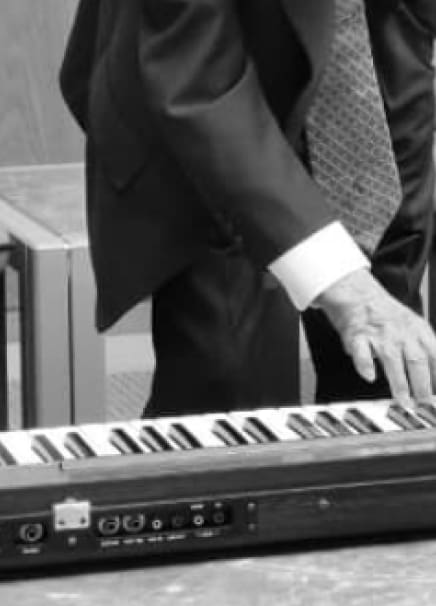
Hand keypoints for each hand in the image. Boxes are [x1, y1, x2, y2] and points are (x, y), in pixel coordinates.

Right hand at [314, 268, 435, 402]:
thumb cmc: (387, 315)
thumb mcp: (415, 326)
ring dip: (399, 382)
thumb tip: (435, 378)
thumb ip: (426, 349)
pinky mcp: (358, 337)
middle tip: (424, 403)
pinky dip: (365, 365)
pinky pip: (361, 352)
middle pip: (416, 360)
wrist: (359, 296)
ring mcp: (379, 334)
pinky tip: (369, 376)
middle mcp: (401, 332)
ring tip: (403, 400)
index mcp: (419, 330)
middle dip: (422, 385)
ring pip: (392, 359)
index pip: (434, 356)